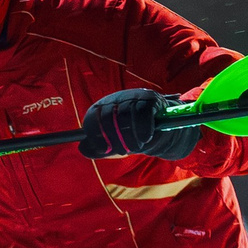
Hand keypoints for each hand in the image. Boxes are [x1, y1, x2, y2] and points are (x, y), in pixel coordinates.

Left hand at [79, 87, 197, 160]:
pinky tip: (145, 139)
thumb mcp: (117, 143)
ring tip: (135, 147)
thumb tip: (82, 149)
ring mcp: (133, 96)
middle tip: (121, 151)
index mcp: (104, 107)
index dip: (95, 134)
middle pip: (107, 116)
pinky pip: (143, 114)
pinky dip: (143, 129)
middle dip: (114, 138)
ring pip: (125, 115)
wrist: (165, 132)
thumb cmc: (136, 138)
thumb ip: (100, 147)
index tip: (103, 150)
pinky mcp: (151, 99)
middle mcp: (117, 98)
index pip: (92, 116)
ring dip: (130, 137)